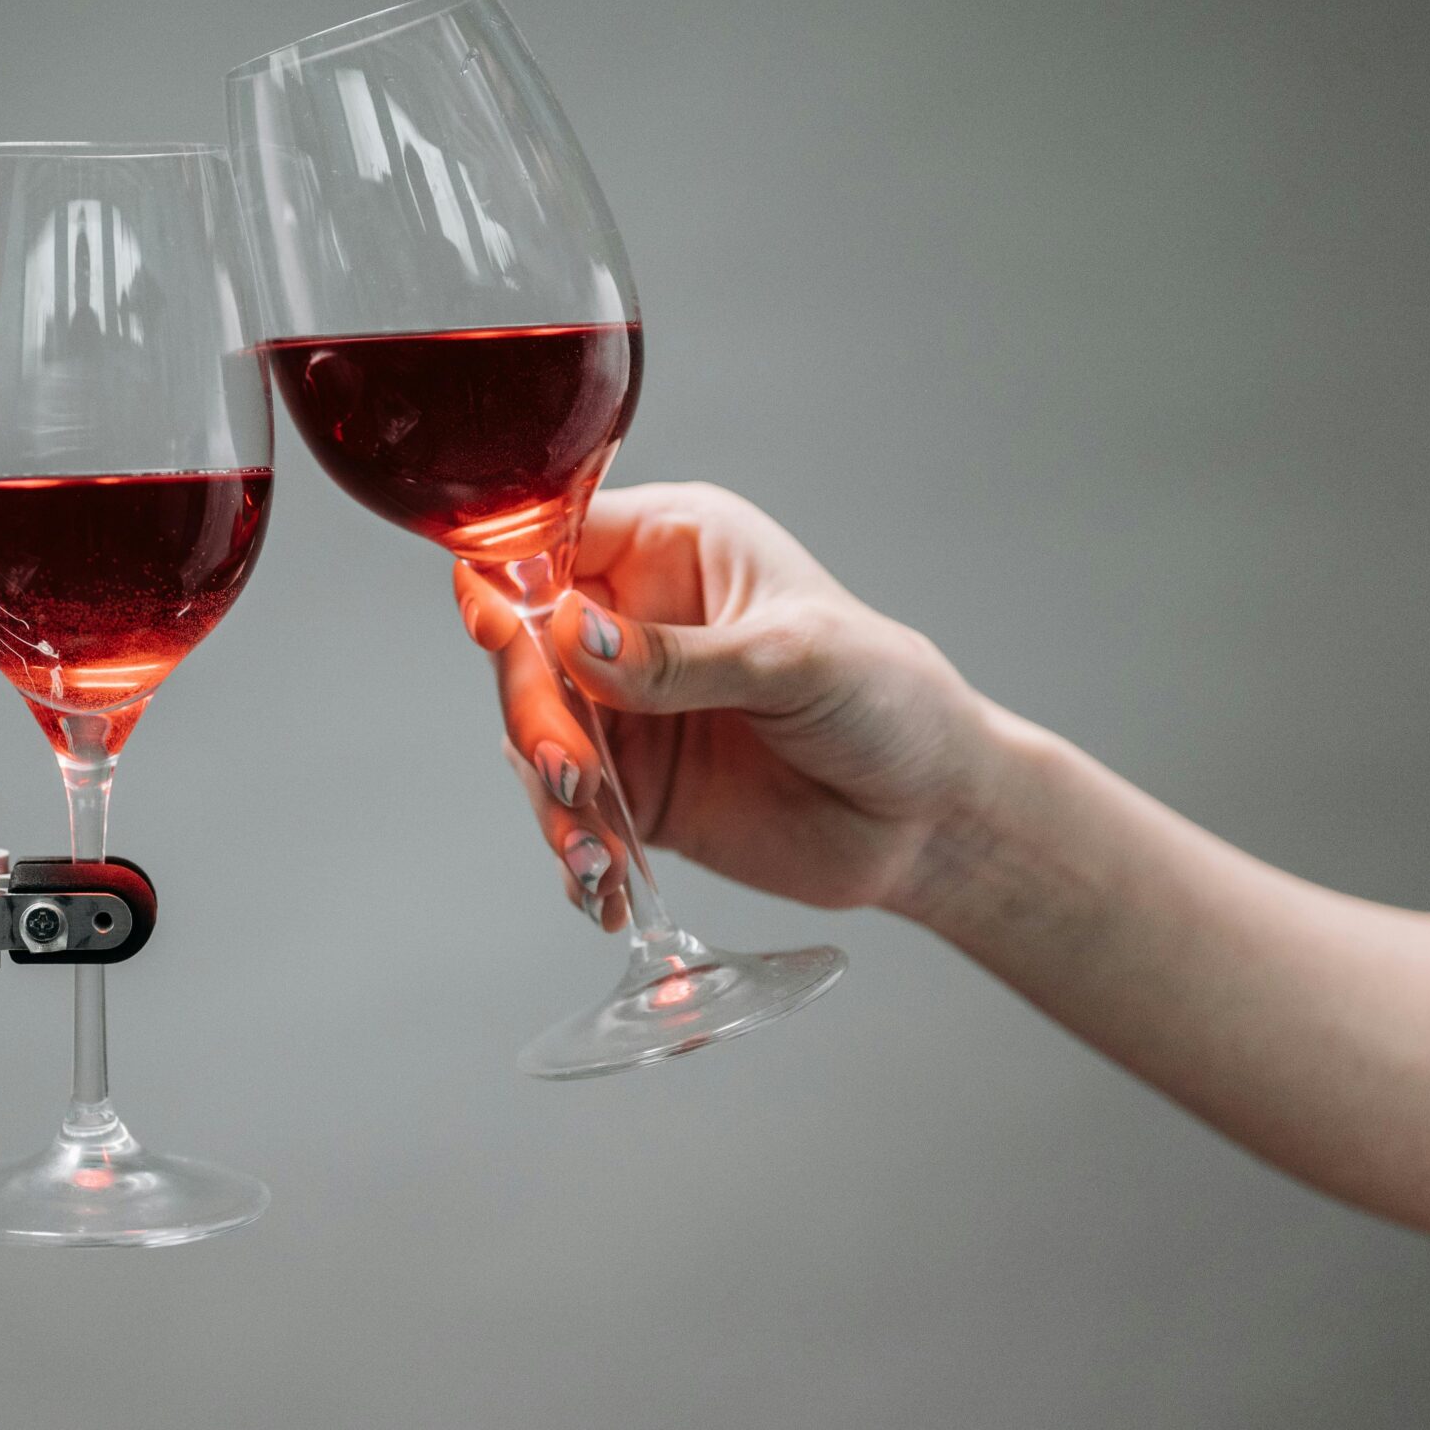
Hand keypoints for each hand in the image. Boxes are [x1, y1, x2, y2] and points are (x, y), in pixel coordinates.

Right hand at [458, 482, 995, 918]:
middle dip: (536, 714)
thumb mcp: (791, 659)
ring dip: (550, 798)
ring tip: (595, 855)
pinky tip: (604, 890)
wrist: (932, 817)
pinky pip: (568, 812)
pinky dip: (573, 853)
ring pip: (532, 736)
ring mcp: (626, 708)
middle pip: (523, 649)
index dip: (509, 577)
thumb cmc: (889, 701)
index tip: (496, 628)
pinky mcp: (631, 788)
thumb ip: (675, 656)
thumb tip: (564, 632)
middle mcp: (630, 621)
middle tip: (576, 773)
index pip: (551, 540)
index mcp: (670, 549)